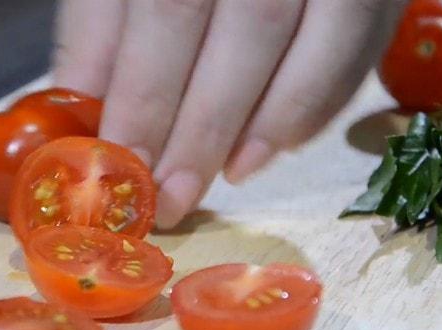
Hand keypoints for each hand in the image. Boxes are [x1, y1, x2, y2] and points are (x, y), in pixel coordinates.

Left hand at [54, 0, 406, 227]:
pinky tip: (269, 149)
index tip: (121, 168)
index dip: (146, 97)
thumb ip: (100, 30)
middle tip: (168, 199)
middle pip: (246, 31)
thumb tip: (82, 119)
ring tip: (216, 180)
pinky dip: (315, 109)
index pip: (168, 9)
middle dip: (200, 129)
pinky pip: (360, 49)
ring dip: (261, 127)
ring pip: (313, 45)